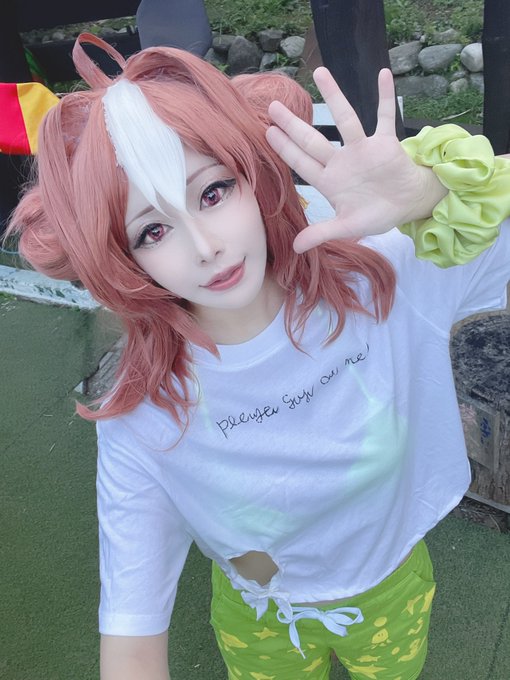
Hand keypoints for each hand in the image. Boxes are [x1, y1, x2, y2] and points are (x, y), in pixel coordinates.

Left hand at [266, 68, 445, 252]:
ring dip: (335, 96)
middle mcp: (342, 161)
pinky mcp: (386, 143)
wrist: (408, 204)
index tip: (267, 132)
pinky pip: (385, 116)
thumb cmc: (376, 214)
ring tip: (320, 72)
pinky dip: (385, 97)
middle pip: (313, 139)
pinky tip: (382, 74)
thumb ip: (322, 233)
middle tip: (273, 106)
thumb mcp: (348, 227)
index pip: (302, 162)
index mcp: (330, 181)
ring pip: (346, 119)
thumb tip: (296, 248)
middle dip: (293, 124)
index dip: (285, 149)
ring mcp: (363, 149)